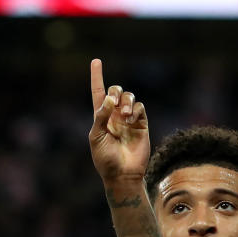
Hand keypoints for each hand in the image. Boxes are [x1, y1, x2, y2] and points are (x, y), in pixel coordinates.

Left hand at [88, 59, 149, 182]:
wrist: (123, 174)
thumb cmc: (105, 158)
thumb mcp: (96, 136)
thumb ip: (101, 116)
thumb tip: (109, 99)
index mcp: (100, 118)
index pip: (98, 93)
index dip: (97, 77)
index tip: (96, 61)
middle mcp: (114, 116)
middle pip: (116, 91)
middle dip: (115, 92)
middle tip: (113, 105)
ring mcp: (128, 119)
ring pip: (129, 96)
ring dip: (126, 102)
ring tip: (124, 116)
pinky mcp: (141, 124)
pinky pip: (140, 107)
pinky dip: (135, 109)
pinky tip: (132, 119)